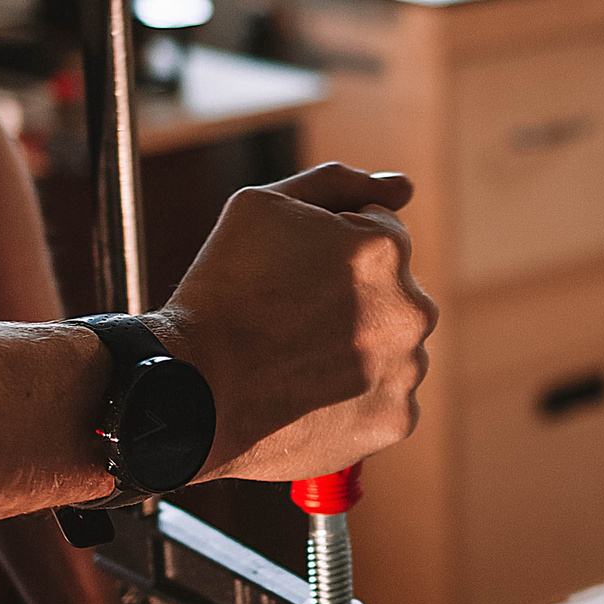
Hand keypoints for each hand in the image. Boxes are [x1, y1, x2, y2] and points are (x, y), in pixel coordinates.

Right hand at [147, 164, 436, 482]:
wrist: (192, 392)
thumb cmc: (222, 291)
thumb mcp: (262, 206)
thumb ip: (339, 183)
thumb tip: (403, 188)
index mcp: (385, 248)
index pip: (383, 232)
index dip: (331, 249)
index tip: (292, 275)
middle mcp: (411, 308)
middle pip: (394, 292)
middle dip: (356, 299)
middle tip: (292, 320)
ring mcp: (407, 370)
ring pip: (393, 347)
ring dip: (360, 348)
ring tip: (296, 360)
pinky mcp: (395, 420)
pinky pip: (387, 397)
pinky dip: (358, 397)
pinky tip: (310, 395)